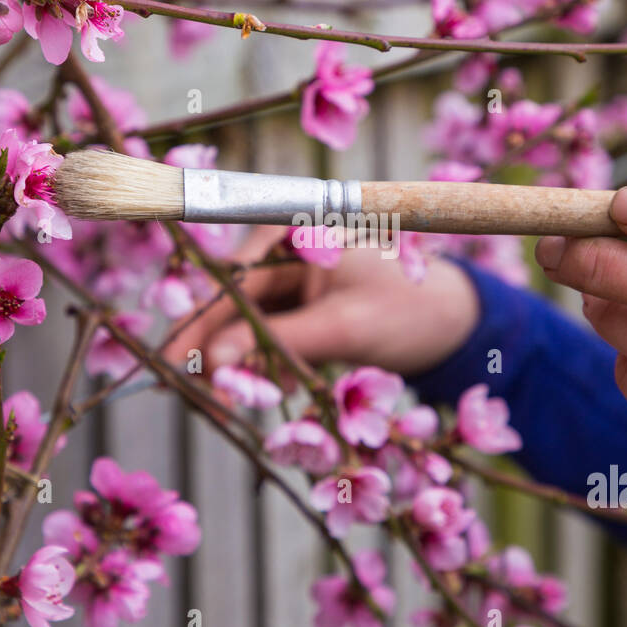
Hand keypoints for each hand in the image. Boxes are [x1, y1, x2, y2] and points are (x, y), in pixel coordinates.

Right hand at [166, 227, 479, 377]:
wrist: (456, 324)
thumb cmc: (412, 312)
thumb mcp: (346, 328)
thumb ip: (279, 342)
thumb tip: (214, 364)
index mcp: (299, 226)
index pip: (232, 276)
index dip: (198, 321)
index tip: (171, 360)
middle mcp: (287, 242)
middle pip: (230, 299)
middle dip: (209, 347)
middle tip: (180, 389)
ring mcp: (292, 274)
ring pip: (242, 321)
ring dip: (230, 361)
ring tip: (216, 400)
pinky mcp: (299, 304)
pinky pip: (264, 333)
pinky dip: (255, 362)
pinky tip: (250, 390)